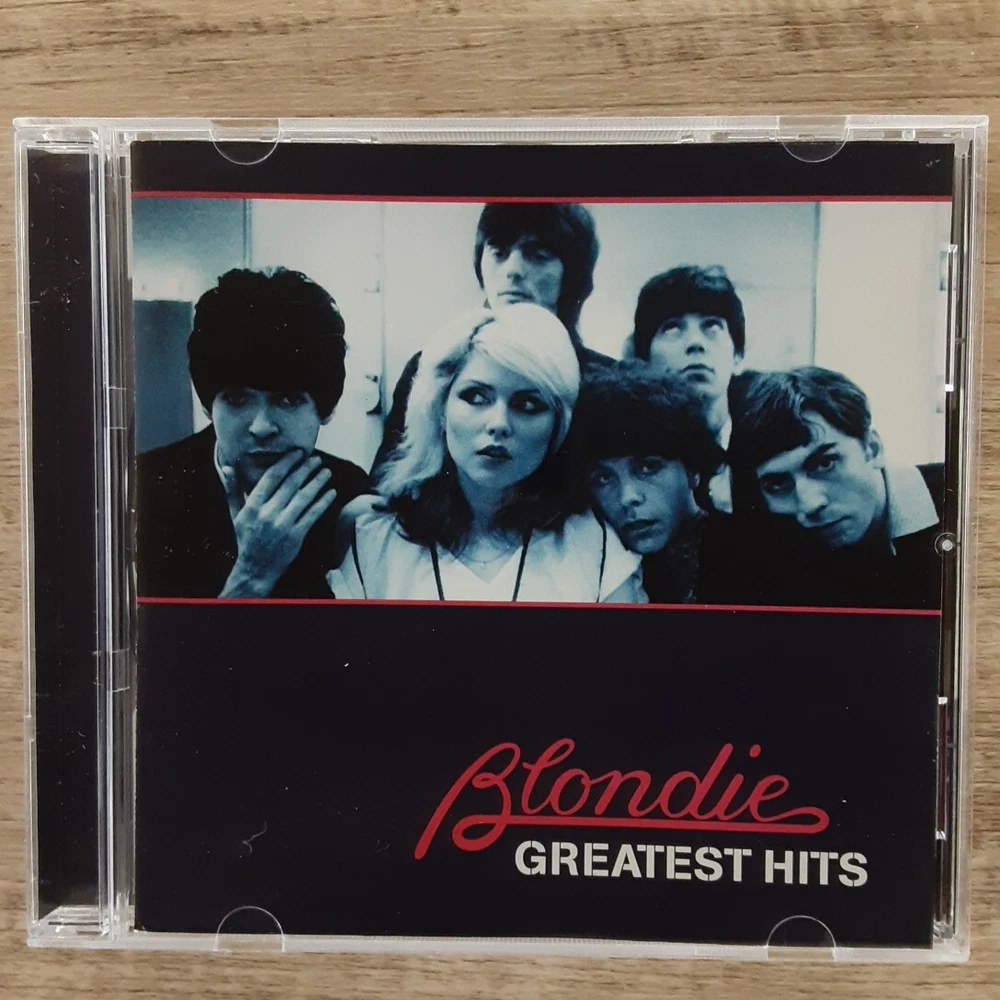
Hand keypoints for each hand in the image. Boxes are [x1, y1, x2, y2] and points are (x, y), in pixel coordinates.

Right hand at [219, 450, 336, 597]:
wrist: (255, 568)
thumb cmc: (246, 538)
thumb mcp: (236, 514)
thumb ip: (233, 489)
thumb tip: (228, 467)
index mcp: (253, 506)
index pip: (272, 477)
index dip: (287, 462)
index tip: (298, 452)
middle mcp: (267, 514)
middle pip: (290, 485)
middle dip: (305, 469)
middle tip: (316, 459)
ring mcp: (283, 525)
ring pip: (303, 498)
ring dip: (317, 483)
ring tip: (326, 472)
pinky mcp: (296, 535)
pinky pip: (312, 514)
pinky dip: (323, 502)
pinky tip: (331, 493)